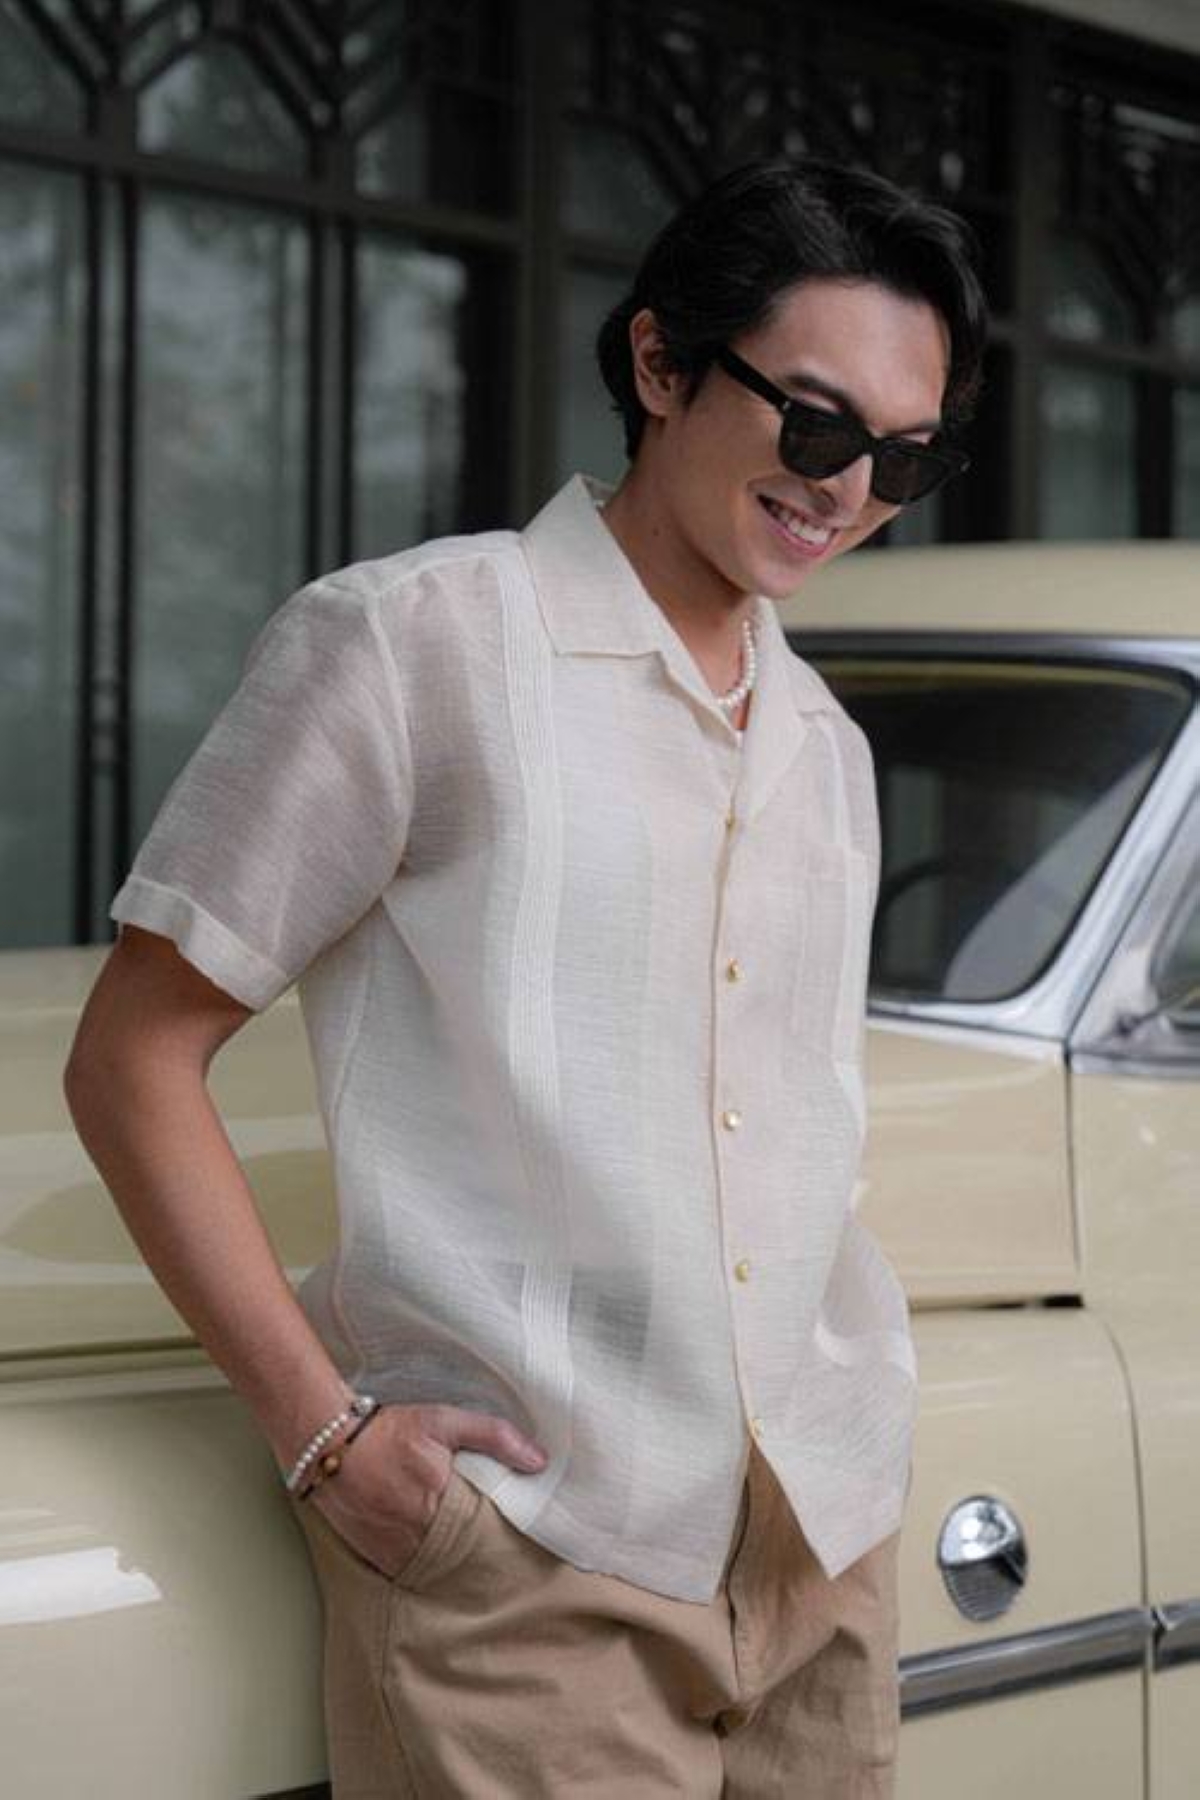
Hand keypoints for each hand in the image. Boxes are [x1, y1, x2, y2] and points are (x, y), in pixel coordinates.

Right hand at [306, 1402, 546, 1576]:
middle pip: (466, 1556)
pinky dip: (425, 1566)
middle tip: (505, 1558)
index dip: (506, 1537)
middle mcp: (419, 1533)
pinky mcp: (376, 1558)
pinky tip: (436, 1555)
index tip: (525, 1542)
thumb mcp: (443, 1421)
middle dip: (482, 1555)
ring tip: (469, 1554)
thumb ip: (493, 1436)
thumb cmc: (387, 1430)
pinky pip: (411, 1571)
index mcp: (442, 1500)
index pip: (489, 1533)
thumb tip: (539, 1461)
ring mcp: (395, 1550)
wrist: (327, 1444)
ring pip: (439, 1569)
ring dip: (454, 1563)